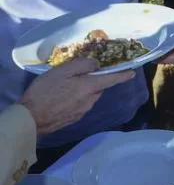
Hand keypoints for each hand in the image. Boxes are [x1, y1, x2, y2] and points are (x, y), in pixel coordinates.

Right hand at [18, 59, 134, 135]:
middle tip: (80, 74)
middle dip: (94, 80)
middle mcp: (90, 100)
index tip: (133, 72)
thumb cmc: (44, 91)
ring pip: (90, 96)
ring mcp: (82, 111)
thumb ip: (82, 65)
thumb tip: (97, 64)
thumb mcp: (62, 71)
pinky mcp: (74, 118)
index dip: (123, 75)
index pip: (111, 80)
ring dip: (84, 89)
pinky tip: (63, 97)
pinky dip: (77, 98)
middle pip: (99, 87)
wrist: (30, 119)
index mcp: (89, 87)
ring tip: (66, 86)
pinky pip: (81, 104)